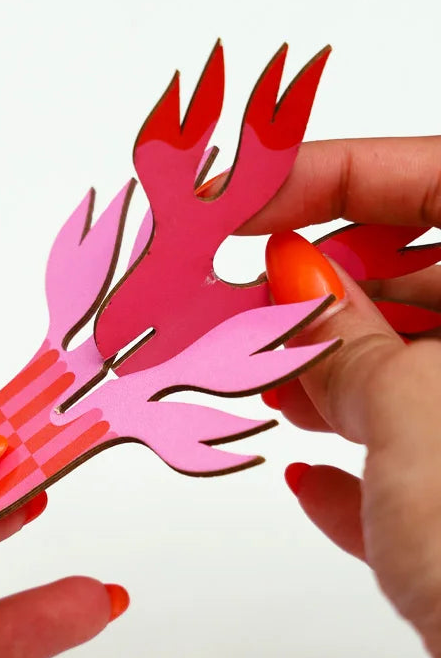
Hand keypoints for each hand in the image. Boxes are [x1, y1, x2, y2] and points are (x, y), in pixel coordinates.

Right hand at [244, 137, 440, 657]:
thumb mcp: (409, 409)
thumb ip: (340, 334)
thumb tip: (293, 278)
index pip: (440, 175)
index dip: (326, 175)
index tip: (239, 200)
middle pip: (432, 277)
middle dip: (326, 292)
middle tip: (237, 301)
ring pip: (427, 366)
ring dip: (339, 377)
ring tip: (263, 388)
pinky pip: (435, 452)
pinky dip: (377, 460)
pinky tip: (314, 482)